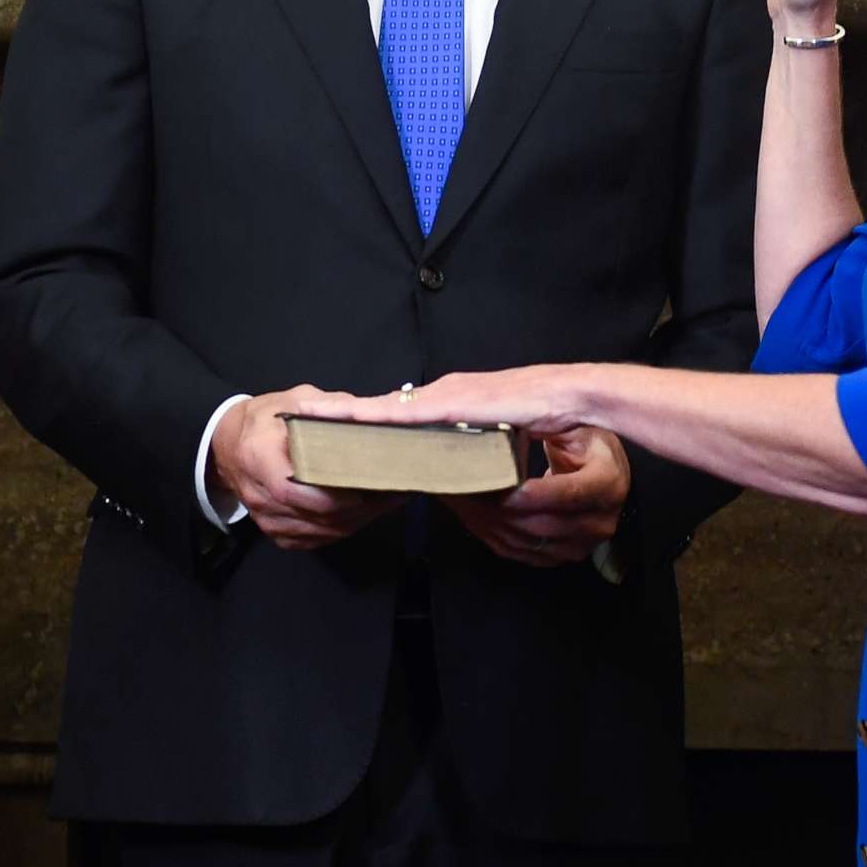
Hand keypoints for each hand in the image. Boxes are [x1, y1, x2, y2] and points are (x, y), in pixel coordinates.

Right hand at [211, 385, 406, 550]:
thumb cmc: (264, 419)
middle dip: (361, 508)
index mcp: (259, 456)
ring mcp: (265, 517)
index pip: (301, 489)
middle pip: (318, 515)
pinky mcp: (274, 531)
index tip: (375, 483)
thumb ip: (332, 407)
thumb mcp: (294, 400)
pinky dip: (340, 530)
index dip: (340, 493)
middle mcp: (259, 494)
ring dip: (357, 521)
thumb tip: (375, 415)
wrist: (227, 443)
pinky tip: (361, 515)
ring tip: (386, 504)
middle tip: (394, 493)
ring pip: (321, 531)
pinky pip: (314, 539)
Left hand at [321, 364, 594, 442]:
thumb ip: (465, 449)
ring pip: (379, 410)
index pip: (394, 415)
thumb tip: (445, 469)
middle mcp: (437, 398)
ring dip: (343, 415)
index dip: (359, 419)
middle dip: (337, 414)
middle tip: (299, 417)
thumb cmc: (538, 414)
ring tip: (305, 417)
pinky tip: (341, 415)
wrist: (567, 397)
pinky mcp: (447, 401)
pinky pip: (399, 411)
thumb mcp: (493, 440)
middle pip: (377, 411)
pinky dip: (368, 413)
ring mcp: (440, 397)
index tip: (323, 421)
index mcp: (446, 406)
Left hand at [443, 426, 629, 566]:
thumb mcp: (568, 424)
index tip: (500, 489)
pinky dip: (496, 536)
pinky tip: (475, 515)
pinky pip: (525, 554)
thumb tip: (492, 419)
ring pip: (529, 543)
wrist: (600, 464)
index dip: (533, 495)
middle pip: (544, 525)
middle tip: (465, 489)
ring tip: (462, 499)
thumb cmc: (581, 438)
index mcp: (609, 481)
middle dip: (500, 510)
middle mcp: (602, 519)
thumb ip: (536, 424)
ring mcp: (585, 542)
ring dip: (491, 524)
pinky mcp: (567, 554)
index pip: (569, 494)